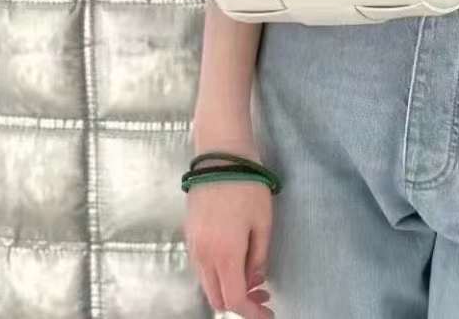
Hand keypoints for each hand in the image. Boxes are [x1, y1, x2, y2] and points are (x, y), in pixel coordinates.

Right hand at [184, 146, 274, 318]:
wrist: (220, 156)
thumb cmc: (247, 186)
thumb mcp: (263, 222)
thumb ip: (259, 257)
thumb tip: (255, 281)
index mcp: (224, 255)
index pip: (234, 299)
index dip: (251, 312)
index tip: (268, 313)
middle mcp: (203, 256)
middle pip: (217, 298)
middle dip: (240, 302)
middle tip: (262, 294)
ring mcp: (193, 246)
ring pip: (207, 284)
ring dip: (228, 288)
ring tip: (252, 276)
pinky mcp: (189, 235)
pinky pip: (201, 268)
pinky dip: (217, 274)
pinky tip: (235, 260)